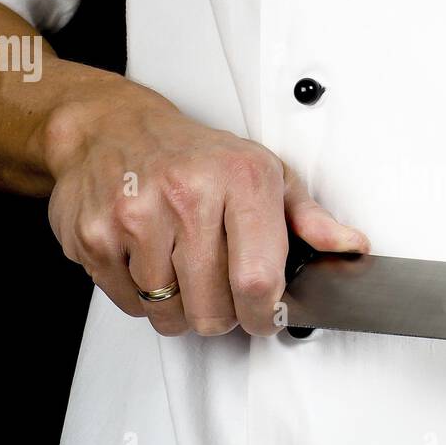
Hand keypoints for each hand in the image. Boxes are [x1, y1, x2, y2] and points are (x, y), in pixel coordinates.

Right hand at [44, 84, 367, 335]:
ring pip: (170, 314)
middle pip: (213, 310)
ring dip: (182, 309)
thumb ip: (310, 218)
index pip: (257, 281)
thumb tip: (350, 246)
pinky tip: (150, 262)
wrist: (112, 127)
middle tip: (220, 290)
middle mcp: (186, 195)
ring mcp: (135, 217)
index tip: (265, 316)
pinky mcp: (95, 237)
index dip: (264, 315)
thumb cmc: (195, 155)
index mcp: (239, 180)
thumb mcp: (265, 173)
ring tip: (183, 270)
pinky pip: (130, 305)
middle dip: (224, 316)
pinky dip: (143, 299)